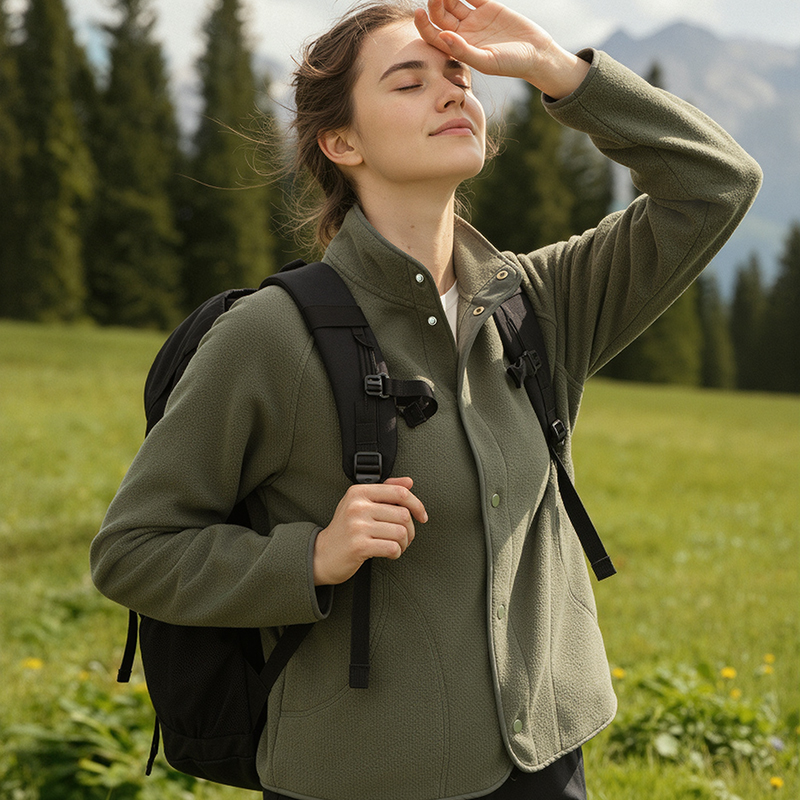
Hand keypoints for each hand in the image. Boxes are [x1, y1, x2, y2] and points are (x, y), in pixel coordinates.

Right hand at [313, 477, 427, 585]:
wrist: (321, 554)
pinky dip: (396, 553)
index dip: (417, 504)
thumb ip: (385, 490)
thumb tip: (409, 482)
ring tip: (396, 546)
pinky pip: (392, 547)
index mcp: (359, 492)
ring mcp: (357, 526)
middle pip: (403, 514)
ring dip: (404, 544)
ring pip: (400, 532)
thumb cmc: (345, 529)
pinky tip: (389, 553)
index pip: (399, 492)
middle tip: (405, 537)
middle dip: (411, 530)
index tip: (422, 516)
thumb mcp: (360, 503)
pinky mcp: (359, 546)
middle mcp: (357, 506)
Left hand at [415, 0, 589, 98]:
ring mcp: (474, 19)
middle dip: (434, 4)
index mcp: (458, 50)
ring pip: (453, 2)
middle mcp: (463, 34)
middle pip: (440, 16)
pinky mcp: (487, 6)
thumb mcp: (487, 61)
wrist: (536, 54)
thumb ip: (463, 51)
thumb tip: (442, 37)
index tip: (419, 13)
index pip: (434, 36)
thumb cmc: (511, 64)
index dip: (423, 25)